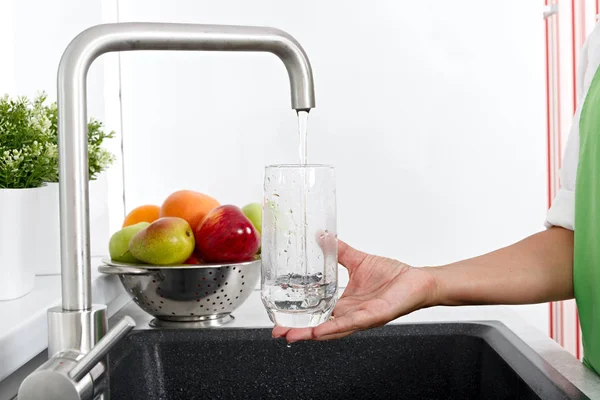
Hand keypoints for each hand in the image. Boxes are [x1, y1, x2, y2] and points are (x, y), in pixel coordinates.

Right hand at [272, 240, 437, 342]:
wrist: (418, 281)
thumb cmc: (393, 276)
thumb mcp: (357, 260)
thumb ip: (338, 251)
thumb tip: (321, 236)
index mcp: (345, 302)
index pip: (317, 311)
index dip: (299, 314)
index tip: (280, 316)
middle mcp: (350, 313)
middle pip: (319, 325)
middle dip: (298, 330)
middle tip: (277, 331)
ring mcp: (360, 317)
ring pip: (331, 328)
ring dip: (309, 333)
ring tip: (290, 335)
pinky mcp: (372, 316)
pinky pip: (350, 323)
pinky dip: (333, 328)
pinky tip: (318, 332)